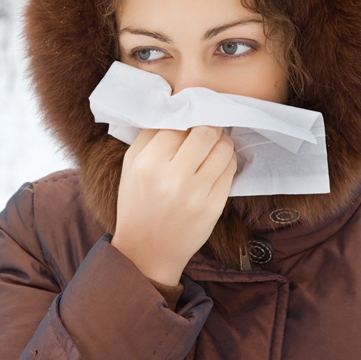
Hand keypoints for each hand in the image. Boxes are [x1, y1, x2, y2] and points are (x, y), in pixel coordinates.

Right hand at [110, 126, 235, 285]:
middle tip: (207, 126)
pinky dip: (227, 159)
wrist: (146, 251)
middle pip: (206, 132)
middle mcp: (174, 177)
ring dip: (222, 140)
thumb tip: (175, 108)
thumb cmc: (136, 203)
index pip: (178, 124)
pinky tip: (218, 160)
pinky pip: (230, 170)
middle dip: (209, 125)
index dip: (187, 117)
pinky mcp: (214, 207)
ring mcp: (197, 194)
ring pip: (223, 148)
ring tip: (215, 142)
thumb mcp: (130, 166)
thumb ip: (149, 135)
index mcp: (148, 164)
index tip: (190, 116)